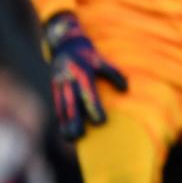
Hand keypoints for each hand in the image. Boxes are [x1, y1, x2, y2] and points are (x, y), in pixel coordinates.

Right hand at [44, 12, 127, 141]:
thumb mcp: (101, 60)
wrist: (65, 44)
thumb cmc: (88, 54)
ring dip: (65, 124)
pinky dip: (61, 118)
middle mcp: (68, 80)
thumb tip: (126, 89)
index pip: (88, 93)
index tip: (101, 122)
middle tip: (80, 136)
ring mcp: (59, 85)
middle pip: (72, 103)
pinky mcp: (54, 88)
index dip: (94, 108)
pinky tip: (65, 130)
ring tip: (71, 138)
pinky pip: (57, 105)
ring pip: (62, 107)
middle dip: (75, 120)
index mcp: (82, 72)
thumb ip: (113, 73)